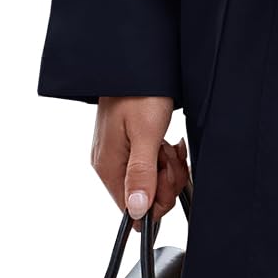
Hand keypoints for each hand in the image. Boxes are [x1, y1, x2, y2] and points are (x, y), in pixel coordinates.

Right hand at [91, 96, 189, 231]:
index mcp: (108, 167)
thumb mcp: (146, 134)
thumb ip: (141, 174)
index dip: (156, 200)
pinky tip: (168, 142)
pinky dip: (165, 157)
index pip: (131, 210)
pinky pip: (151, 167)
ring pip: (151, 182)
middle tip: (169, 154)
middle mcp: (110, 165)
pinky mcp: (130, 147)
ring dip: (168, 167)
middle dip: (166, 180)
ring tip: (168, 144)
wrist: (138, 65)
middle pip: (144, 198)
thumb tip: (137, 212)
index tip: (166, 174)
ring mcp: (119, 156)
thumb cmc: (140, 92)